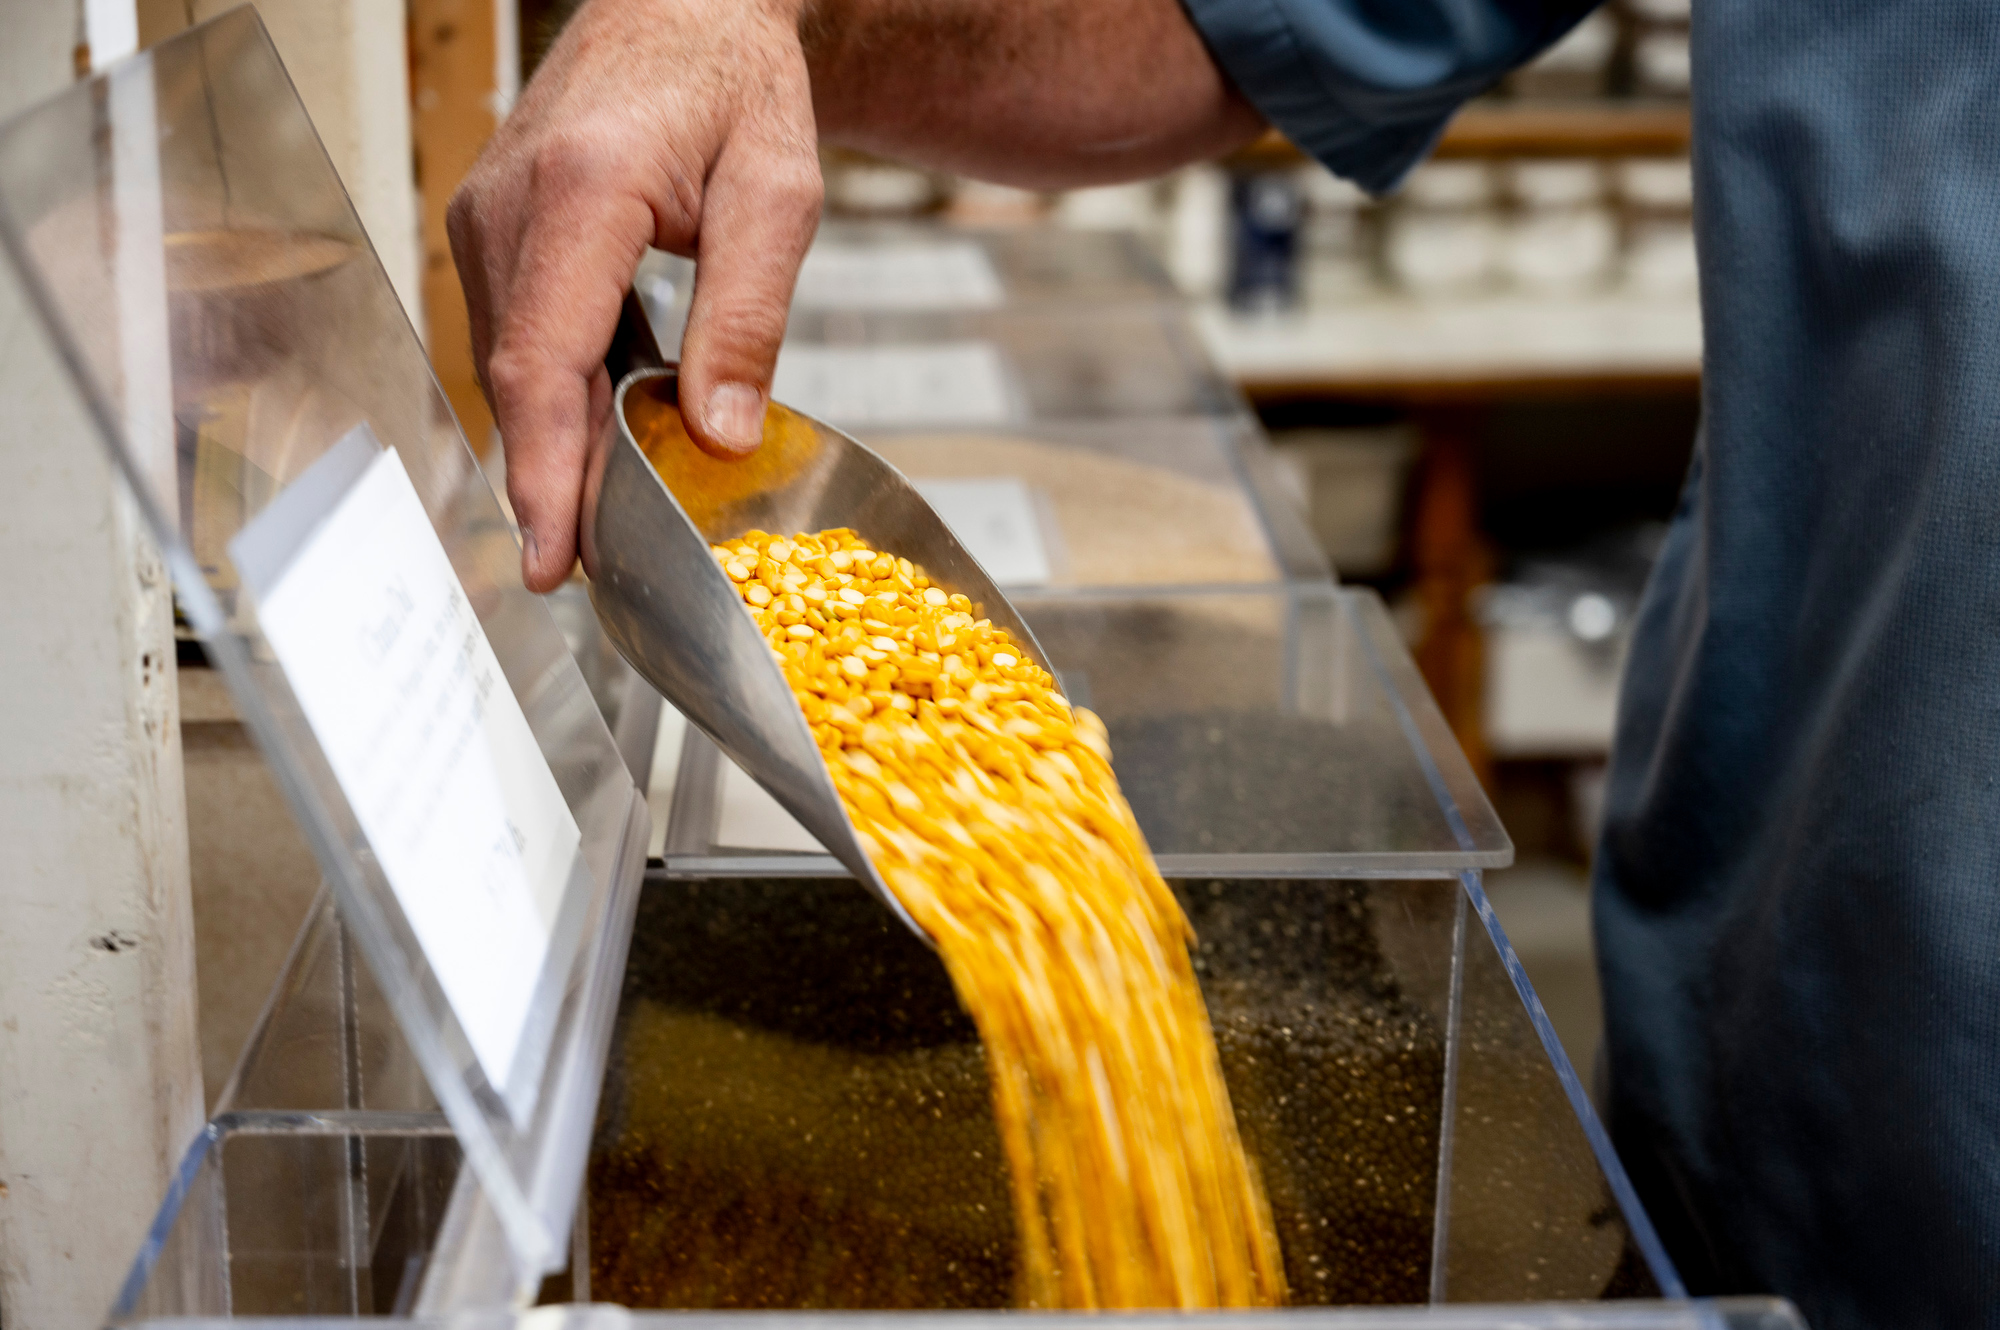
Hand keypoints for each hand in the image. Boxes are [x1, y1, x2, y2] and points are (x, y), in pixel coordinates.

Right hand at [448, 0, 821, 590]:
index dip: (545, 471)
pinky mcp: (495, 227)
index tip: (551, 556)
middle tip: (589, 573)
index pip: (543, 360)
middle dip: (549, 482)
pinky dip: (554, 396)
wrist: (683, 4)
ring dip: (552, 445)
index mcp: (581, 190)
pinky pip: (517, 333)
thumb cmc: (735, 82)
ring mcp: (488, 213)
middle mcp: (509, 203)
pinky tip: (596, 446)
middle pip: (517, 378)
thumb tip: (721, 434)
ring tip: (600, 526)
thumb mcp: (779, 193)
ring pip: (511, 364)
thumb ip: (750, 315)